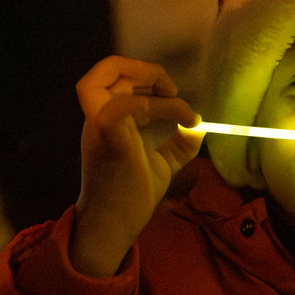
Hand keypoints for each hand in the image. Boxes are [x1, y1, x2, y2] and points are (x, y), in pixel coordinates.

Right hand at [71, 56, 202, 276]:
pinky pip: (122, 105)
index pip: (115, 80)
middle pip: (103, 72)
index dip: (145, 76)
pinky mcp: (106, 138)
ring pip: (96, 81)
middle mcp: (100, 118)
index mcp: (111, 121)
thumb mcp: (163, 164)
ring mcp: (99, 127)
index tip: (174, 95)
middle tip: (170, 89)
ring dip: (136, 77)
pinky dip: (155, 104)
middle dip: (141, 68)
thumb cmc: (132, 197)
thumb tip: (198, 127)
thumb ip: (178, 145)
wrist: (115, 226)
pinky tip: (179, 118)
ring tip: (168, 94)